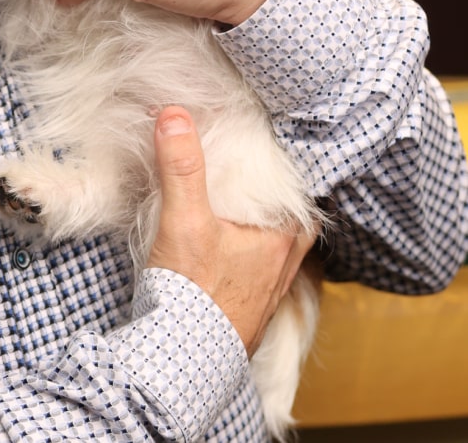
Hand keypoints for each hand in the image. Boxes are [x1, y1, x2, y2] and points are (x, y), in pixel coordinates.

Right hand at [147, 107, 315, 355]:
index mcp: (282, 240)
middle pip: (289, 218)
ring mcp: (267, 290)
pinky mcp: (245, 307)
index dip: (284, 167)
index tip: (264, 143)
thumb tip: (175, 114)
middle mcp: (283, 266)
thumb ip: (181, 166)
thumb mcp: (183, 219)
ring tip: (234, 197)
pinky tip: (223, 243)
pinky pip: (256, 267)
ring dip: (257, 222)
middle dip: (271, 194)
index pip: (300, 193)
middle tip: (249, 167)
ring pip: (274, 244)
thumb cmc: (192, 293)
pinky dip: (244, 248)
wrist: (180, 363)